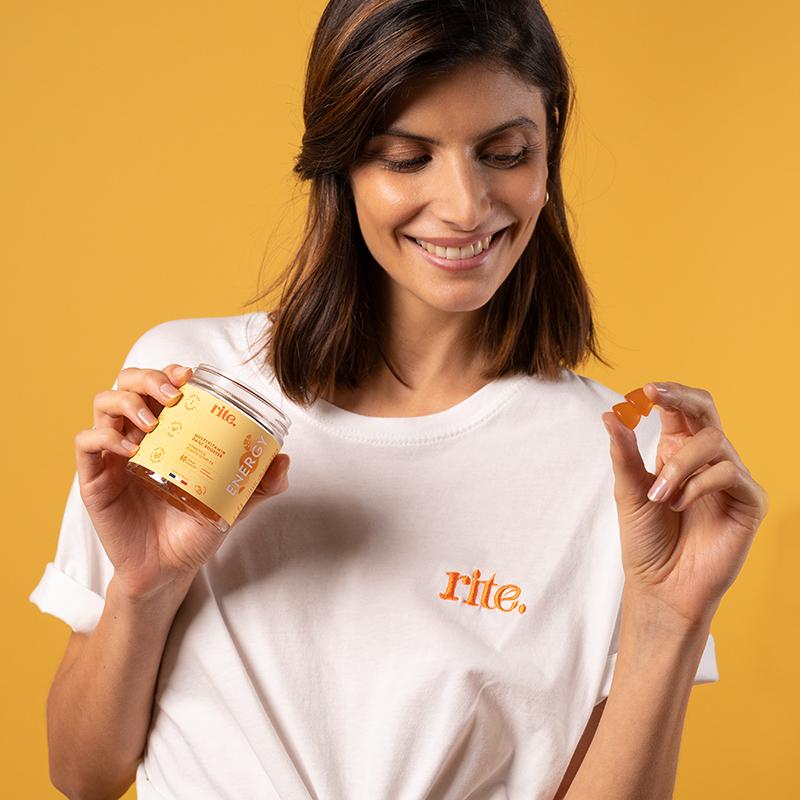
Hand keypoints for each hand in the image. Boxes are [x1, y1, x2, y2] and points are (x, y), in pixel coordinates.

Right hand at [76, 364, 290, 600]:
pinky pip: (85, 443)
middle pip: (128, 383)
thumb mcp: (233, 503)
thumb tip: (283, 459)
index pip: (160, 386)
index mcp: (167, 432)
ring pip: (103, 403)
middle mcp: (137, 436)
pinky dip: (104, 437)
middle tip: (173, 394)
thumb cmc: (196, 530)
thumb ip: (260, 484)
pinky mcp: (94, 479)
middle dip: (148, 378)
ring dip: (126, 402)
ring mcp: (113, 455)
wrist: (169, 570)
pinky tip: (130, 449)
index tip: (190, 376)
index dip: (171, 372)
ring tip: (152, 423)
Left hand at [601, 381, 768, 628]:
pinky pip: (730, 473)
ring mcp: (730, 479)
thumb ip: (623, 453)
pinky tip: (680, 505)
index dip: (668, 393)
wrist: (660, 585)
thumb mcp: (628, 491)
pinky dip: (699, 484)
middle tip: (656, 394)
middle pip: (707, 410)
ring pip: (713, 442)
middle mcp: (706, 460)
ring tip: (659, 497)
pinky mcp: (749, 501)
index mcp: (678, 451)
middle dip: (682, 397)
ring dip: (679, 465)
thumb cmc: (646, 540)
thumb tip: (611, 414)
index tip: (645, 389)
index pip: (681, 410)